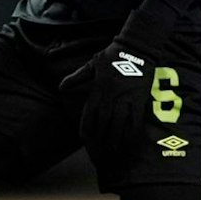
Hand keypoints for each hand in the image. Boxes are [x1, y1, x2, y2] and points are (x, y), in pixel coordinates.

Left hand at [61, 36, 157, 169]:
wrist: (136, 48)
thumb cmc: (112, 55)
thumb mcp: (91, 64)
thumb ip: (76, 77)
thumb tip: (61, 88)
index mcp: (98, 87)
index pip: (90, 112)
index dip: (87, 127)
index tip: (85, 138)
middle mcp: (111, 95)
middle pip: (104, 121)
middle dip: (101, 137)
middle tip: (99, 152)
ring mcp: (126, 97)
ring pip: (119, 122)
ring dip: (116, 138)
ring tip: (114, 150)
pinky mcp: (139, 98)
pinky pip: (136, 118)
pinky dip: (133, 131)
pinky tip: (131, 140)